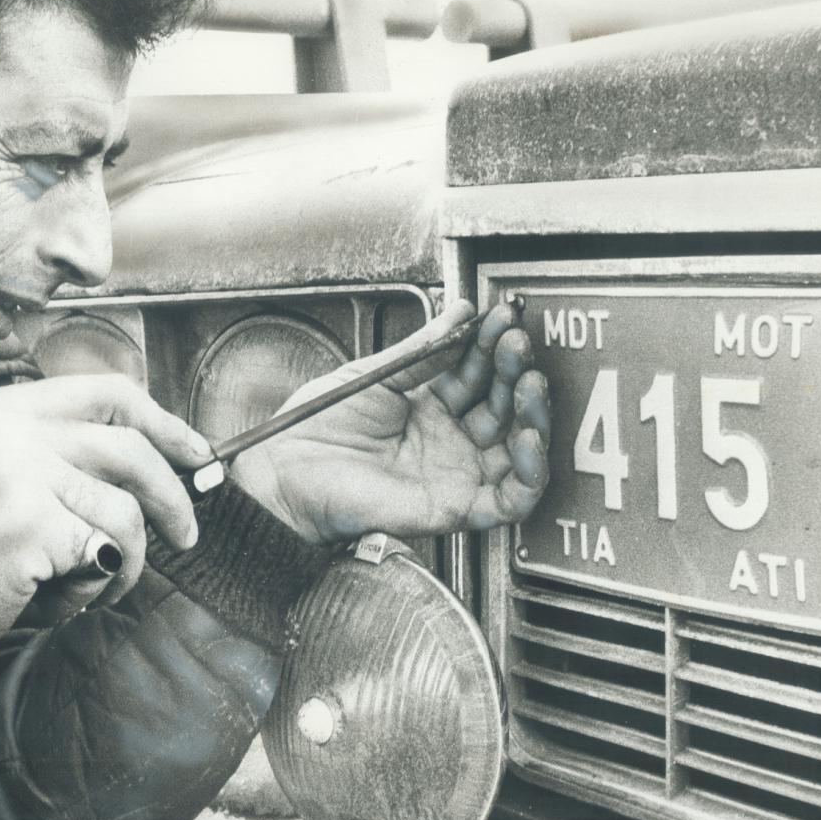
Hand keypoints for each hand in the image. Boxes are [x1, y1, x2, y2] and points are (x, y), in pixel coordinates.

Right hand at [0, 376, 210, 656]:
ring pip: (126, 511)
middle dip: (174, 497)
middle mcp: (15, 430)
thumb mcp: (0, 473)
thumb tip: (161, 465)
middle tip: (186, 536)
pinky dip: (99, 586)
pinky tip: (64, 596)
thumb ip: (63, 457)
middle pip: (133, 449)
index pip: (111, 393)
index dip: (166, 424)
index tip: (197, 455)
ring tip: (103, 582)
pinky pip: (107, 552)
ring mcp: (22, 473)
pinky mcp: (31, 523)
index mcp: (9, 408)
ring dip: (131, 560)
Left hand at [230, 300, 549, 544]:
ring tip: (528, 382)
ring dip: (533, 414)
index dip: (493, 346)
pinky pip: (512, 497)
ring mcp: (455, 472)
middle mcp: (449, 438)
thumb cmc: (316, 429)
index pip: (478, 372)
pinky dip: (532, 471)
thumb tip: (461, 313)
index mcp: (429, 404)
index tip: (501, 320)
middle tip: (515, 343)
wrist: (287, 470)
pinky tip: (529, 437)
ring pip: (519, 447)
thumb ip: (423, 350)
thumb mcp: (376, 374)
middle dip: (514, 371)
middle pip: (503, 404)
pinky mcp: (457, 507)